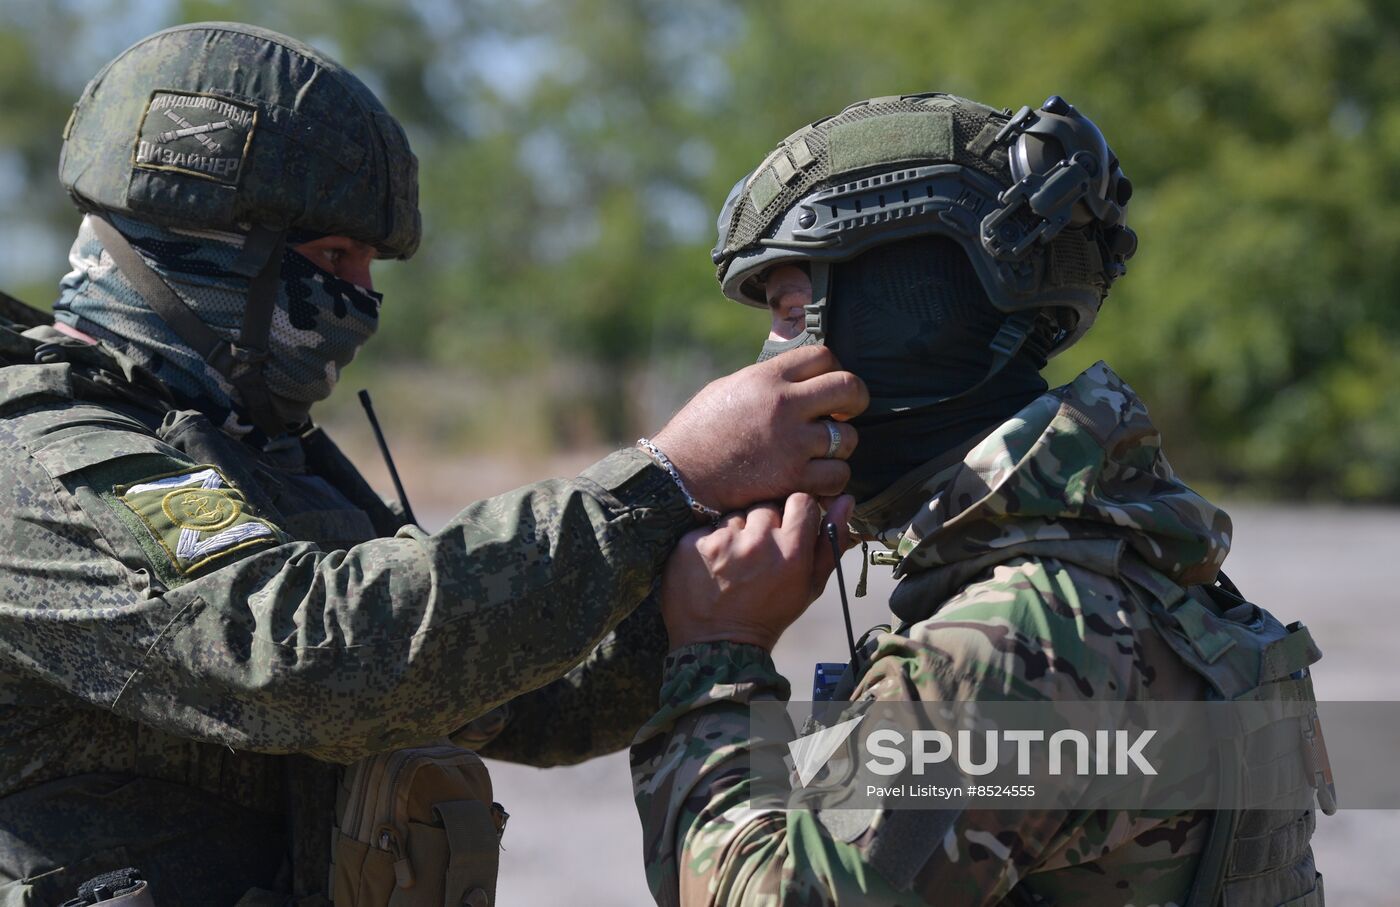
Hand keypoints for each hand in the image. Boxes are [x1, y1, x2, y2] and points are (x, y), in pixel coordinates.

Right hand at [650, 346, 866, 513]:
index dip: (834, 368)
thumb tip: (799, 378)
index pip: (824, 355)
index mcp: (766, 377)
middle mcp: (784, 405)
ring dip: (840, 446)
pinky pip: (838, 475)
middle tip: (846, 412)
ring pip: (849, 438)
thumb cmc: (698, 432)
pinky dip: (832, 479)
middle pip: (849, 387)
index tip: (828, 385)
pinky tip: (816, 477)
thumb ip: (767, 381)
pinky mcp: (792, 479)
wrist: (677, 477)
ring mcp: (791, 443)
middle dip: (855, 400)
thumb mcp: (729, 388)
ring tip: (821, 451)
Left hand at [660, 494, 855, 651]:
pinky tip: (714, 565)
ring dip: (736, 532)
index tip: (788, 530)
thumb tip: (846, 499)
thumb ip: (830, 540)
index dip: (795, 513)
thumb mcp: (810, 584)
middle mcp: (757, 541)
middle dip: (764, 524)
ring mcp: (722, 541)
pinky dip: (711, 542)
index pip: (800, 500)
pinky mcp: (693, 544)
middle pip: (766, 505)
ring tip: (735, 562)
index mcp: (792, 550)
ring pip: (736, 514)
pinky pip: (708, 527)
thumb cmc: (771, 613)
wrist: (720, 644)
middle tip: (758, 554)